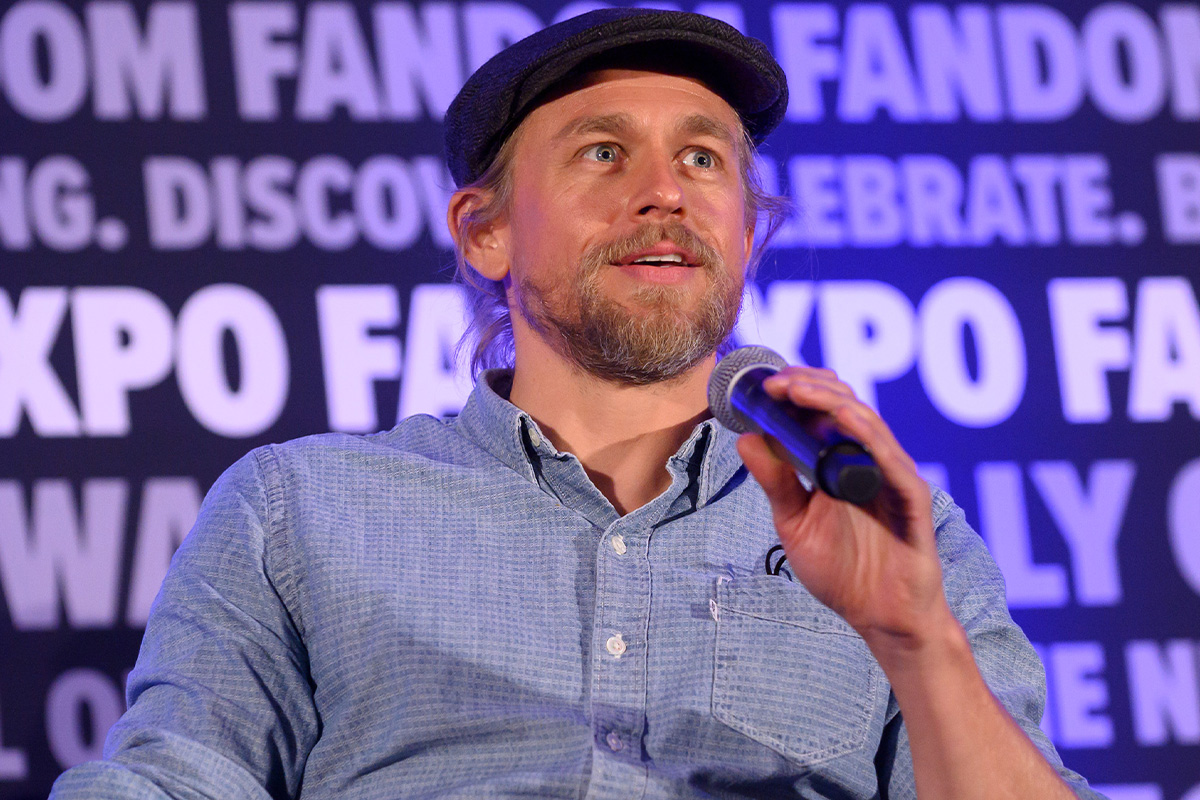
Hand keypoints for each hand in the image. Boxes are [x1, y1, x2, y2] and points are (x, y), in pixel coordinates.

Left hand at [736, 366, 954, 660]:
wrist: (880, 616)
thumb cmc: (841, 571)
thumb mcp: (794, 523)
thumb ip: (775, 483)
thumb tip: (745, 439)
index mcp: (839, 463)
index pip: (821, 412)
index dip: (796, 391)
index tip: (764, 385)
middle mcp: (867, 461)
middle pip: (844, 407)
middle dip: (809, 387)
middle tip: (775, 383)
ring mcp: (891, 476)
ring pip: (867, 424)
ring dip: (831, 402)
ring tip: (798, 390)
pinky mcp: (912, 498)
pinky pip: (893, 461)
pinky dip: (870, 437)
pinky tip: (847, 420)